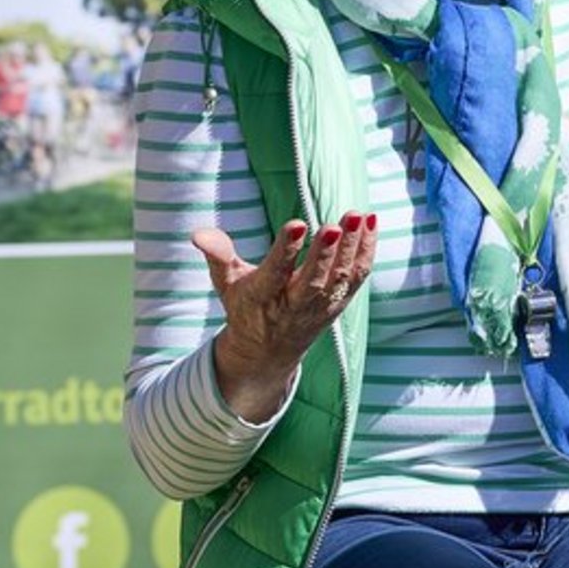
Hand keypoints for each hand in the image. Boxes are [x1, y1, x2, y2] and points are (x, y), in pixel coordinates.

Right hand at [197, 215, 376, 422]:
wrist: (267, 352)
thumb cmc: (244, 306)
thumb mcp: (224, 283)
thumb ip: (217, 255)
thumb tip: (198, 233)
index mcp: (261, 298)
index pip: (274, 274)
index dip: (286, 250)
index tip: (296, 225)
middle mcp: (294, 305)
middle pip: (313, 281)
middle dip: (325, 253)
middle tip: (335, 225)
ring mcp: (320, 307)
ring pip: (339, 279)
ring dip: (351, 247)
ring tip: (357, 215)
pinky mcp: (338, 304)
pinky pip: (356, 278)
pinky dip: (366, 252)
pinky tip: (371, 223)